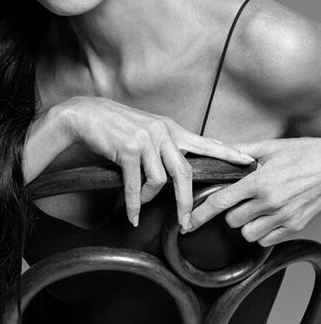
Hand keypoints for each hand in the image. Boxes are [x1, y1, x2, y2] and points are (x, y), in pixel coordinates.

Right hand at [62, 96, 254, 229]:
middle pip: (185, 172)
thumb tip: (181, 168)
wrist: (88, 115)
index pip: (206, 142)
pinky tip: (132, 215)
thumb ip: (167, 145)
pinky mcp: (127, 149)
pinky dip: (134, 204)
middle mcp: (162, 132)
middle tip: (187, 222)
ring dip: (149, 198)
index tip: (249, 161)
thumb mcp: (148, 129)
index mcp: (171, 128)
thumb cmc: (118, 125)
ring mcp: (145, 140)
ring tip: (140, 202)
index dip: (228, 153)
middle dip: (186, 201)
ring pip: (159, 181)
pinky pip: (136, 186)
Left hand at [188, 138, 320, 245]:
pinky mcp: (294, 225)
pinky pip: (267, 239)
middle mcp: (270, 202)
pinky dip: (262, 231)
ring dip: (245, 223)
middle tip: (239, 198)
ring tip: (253, 207)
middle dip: (230, 211)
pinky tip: (266, 216)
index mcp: (259, 181)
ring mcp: (283, 216)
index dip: (201, 214)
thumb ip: (240, 150)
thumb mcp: (269, 147)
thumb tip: (219, 149)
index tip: (189, 222)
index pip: (222, 201)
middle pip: (232, 220)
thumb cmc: (302, 153)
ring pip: (248, 233)